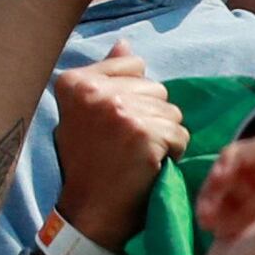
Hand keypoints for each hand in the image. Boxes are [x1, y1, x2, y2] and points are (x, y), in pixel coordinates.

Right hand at [48, 55, 187, 247]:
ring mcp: (119, 111)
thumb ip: (106, 76)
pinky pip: (180, 134)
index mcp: (74, 81)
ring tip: (137, 154)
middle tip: (126, 143)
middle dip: (150, 115)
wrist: (90, 210)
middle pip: (156, 88)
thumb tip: (125, 44)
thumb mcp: (84, 113)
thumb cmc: (88, 162)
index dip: (133, 97)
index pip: (133, 66)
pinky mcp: (144, 133)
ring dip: (164, 135)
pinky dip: (173, 152)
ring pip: (172, 111)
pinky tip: (149, 165)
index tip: (112, 124)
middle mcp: (94, 91)